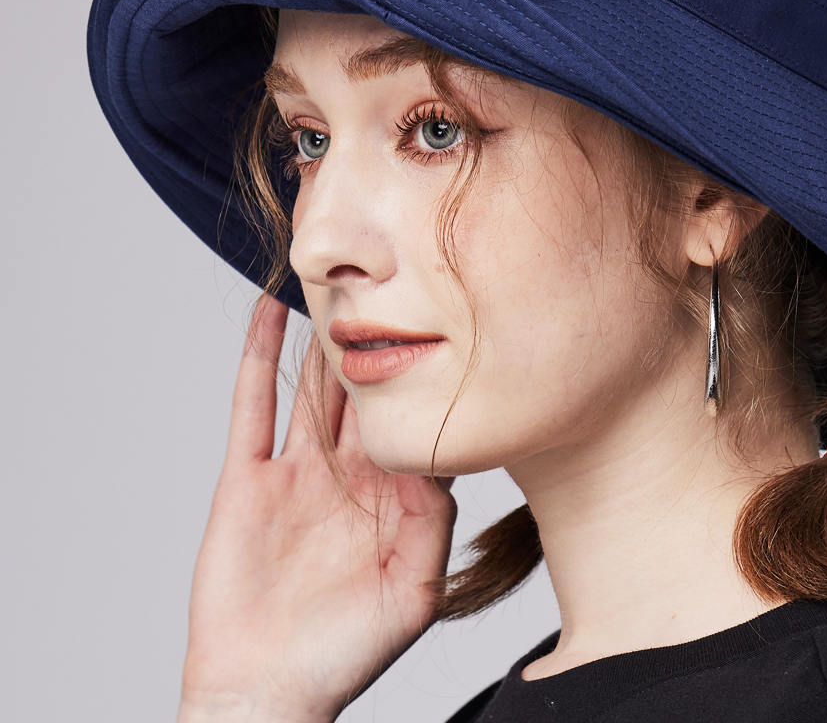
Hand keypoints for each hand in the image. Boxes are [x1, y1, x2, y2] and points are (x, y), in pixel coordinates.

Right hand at [177, 295, 456, 722]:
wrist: (265, 691)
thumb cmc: (343, 653)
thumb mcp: (412, 592)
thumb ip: (433, 525)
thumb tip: (446, 462)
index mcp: (388, 493)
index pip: (411, 419)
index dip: (427, 375)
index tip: (448, 319)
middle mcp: (345, 472)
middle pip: (363, 390)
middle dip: (376, 340)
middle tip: (394, 276)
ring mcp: (295, 470)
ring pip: (312, 386)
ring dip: (322, 335)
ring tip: (335, 279)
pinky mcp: (246, 477)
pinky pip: (253, 404)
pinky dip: (259, 356)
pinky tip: (270, 311)